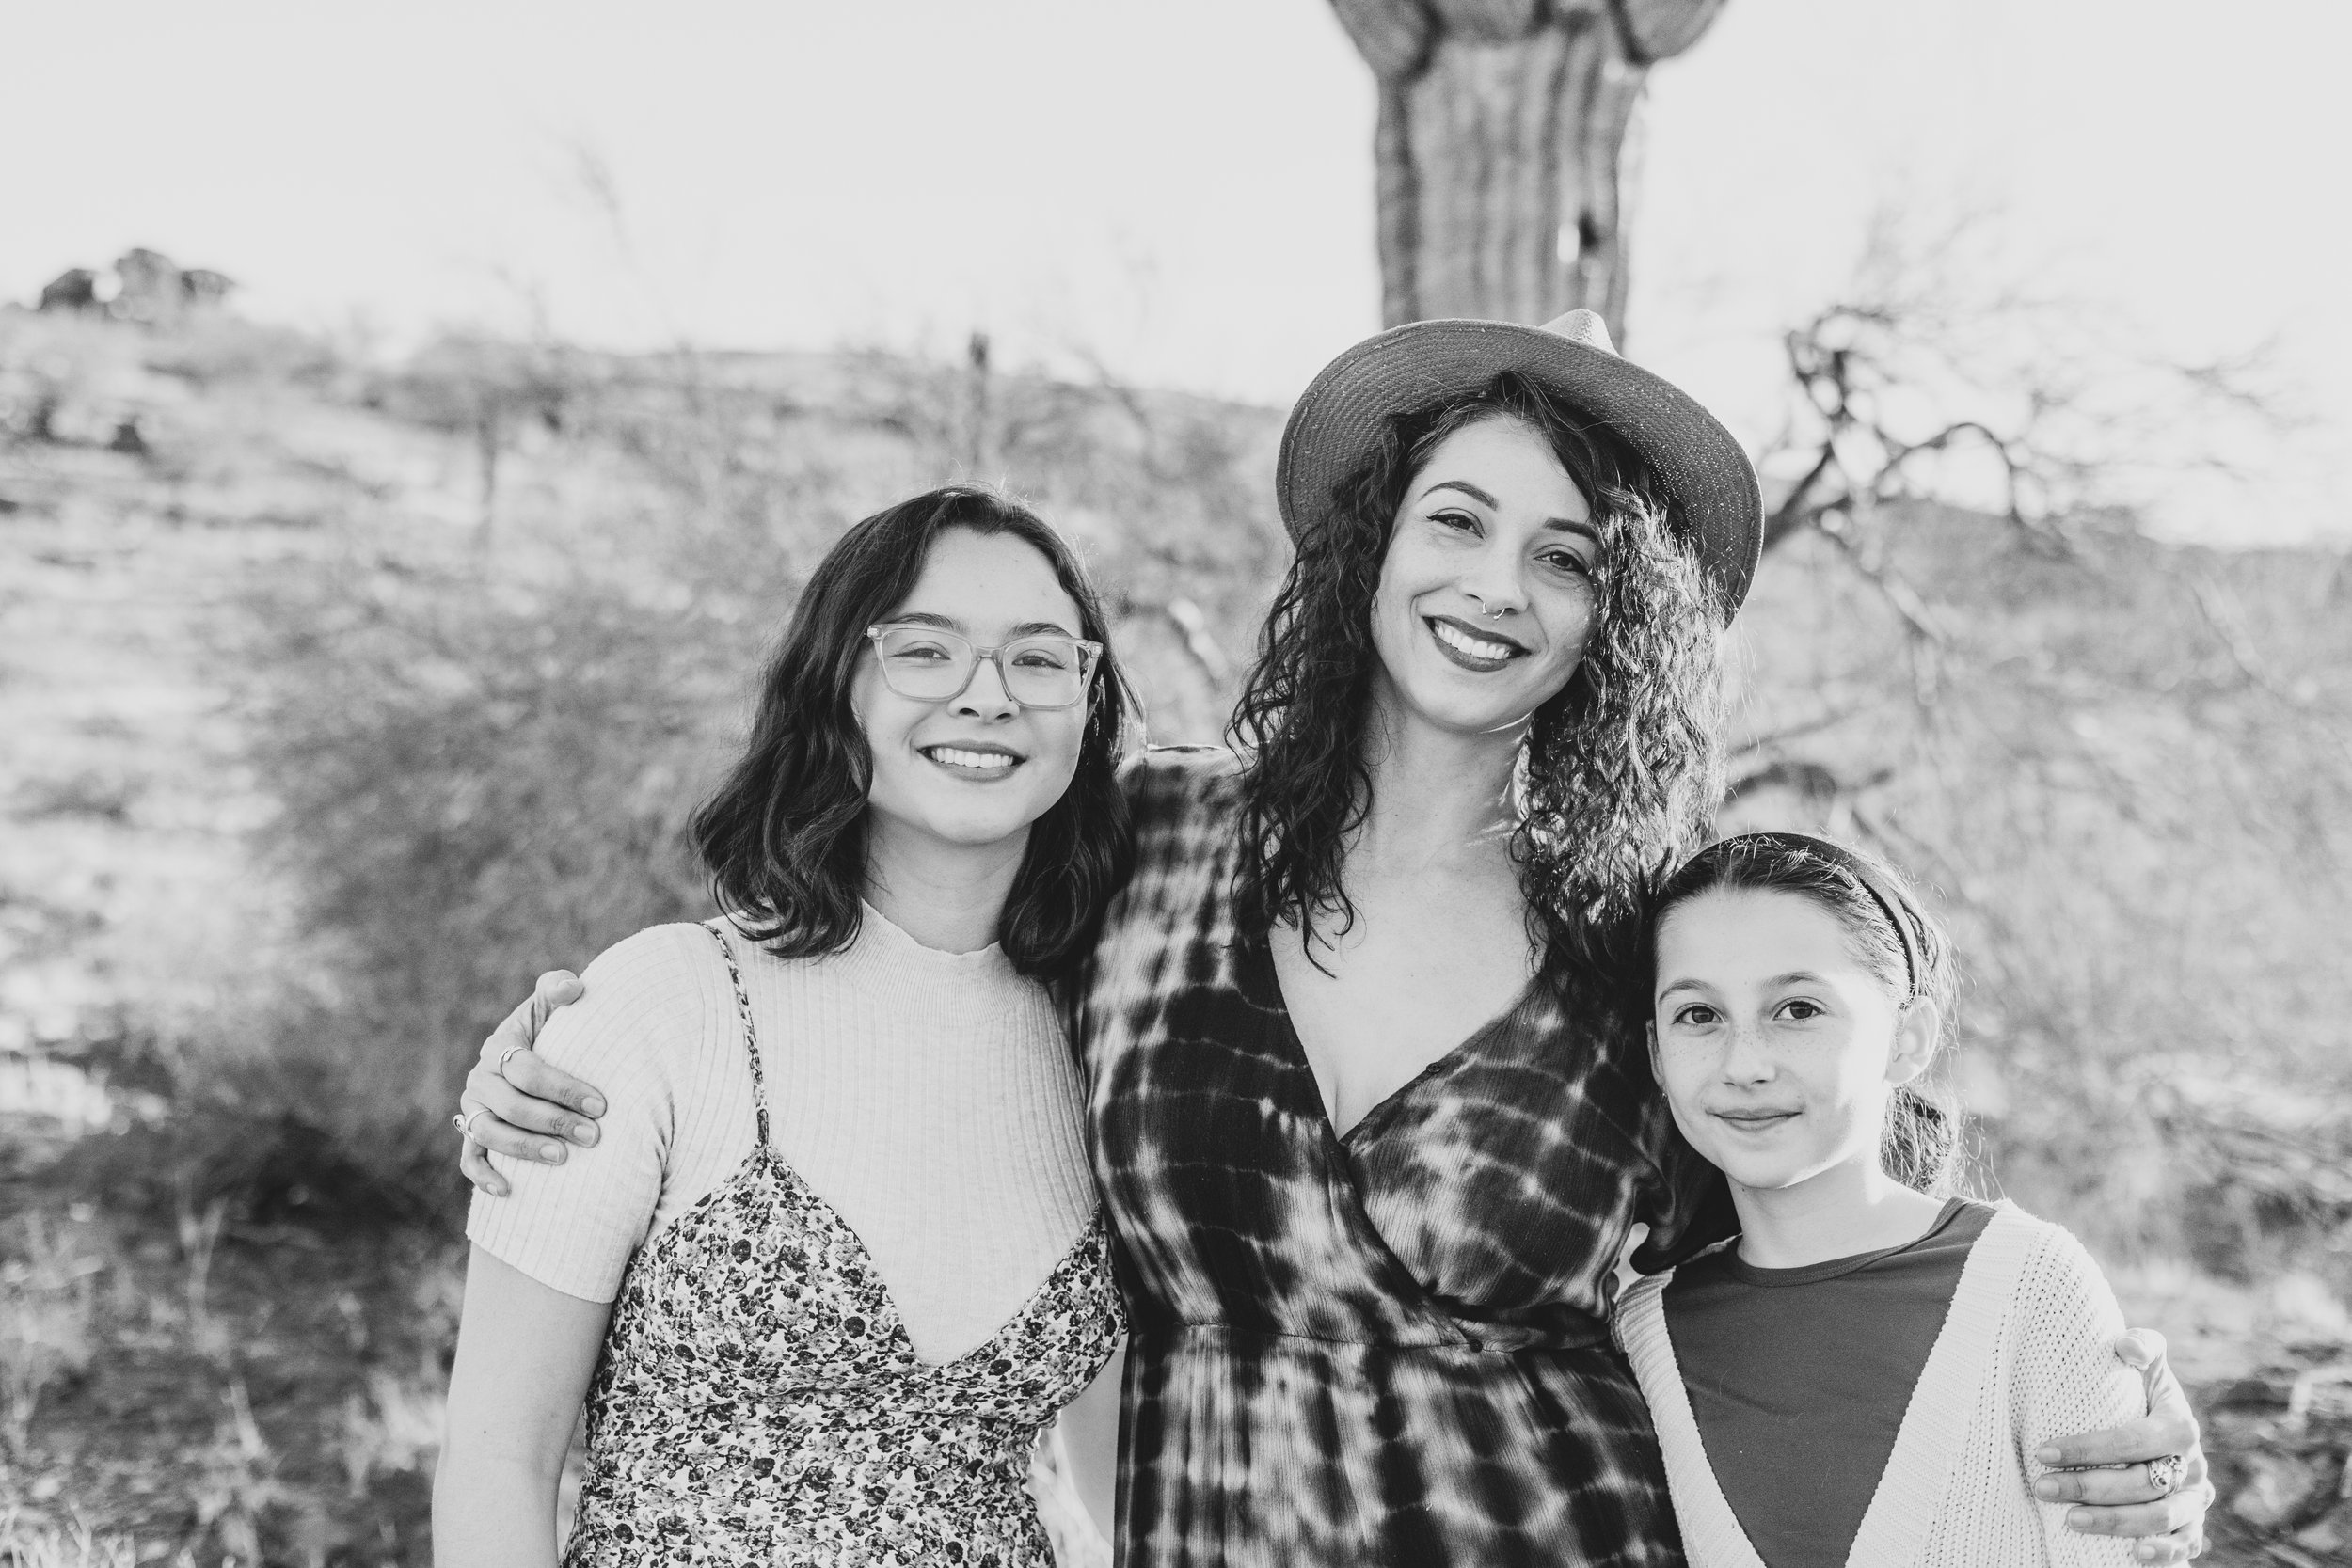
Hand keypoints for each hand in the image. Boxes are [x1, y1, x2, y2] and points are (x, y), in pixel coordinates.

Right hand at [457, 971, 606, 1197]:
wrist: (534, 1057)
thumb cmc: (552, 1029)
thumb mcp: (552, 1005)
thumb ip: (559, 988)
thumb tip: (573, 988)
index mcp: (499, 1046)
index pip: (527, 1070)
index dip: (563, 1088)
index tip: (601, 1105)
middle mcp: (480, 1079)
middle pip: (511, 1106)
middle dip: (553, 1121)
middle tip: (592, 1136)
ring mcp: (473, 1109)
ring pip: (489, 1134)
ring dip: (525, 1149)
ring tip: (562, 1158)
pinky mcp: (470, 1134)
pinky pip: (469, 1158)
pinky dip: (483, 1175)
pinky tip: (508, 1190)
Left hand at [2034, 1329, 2211, 1561]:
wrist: (2155, 1425)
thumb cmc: (2138, 1391)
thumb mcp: (2144, 1364)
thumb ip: (2141, 1346)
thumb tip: (2126, 1347)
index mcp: (2180, 1426)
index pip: (2135, 1440)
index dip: (2091, 1448)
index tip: (2044, 1452)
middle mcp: (2192, 1465)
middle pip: (2143, 1484)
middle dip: (2090, 1487)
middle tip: (2043, 1487)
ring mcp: (2194, 1499)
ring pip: (2160, 1518)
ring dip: (2114, 1523)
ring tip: (2069, 1521)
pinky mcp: (2193, 1526)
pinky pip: (2185, 1546)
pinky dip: (2164, 1554)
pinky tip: (2133, 1555)